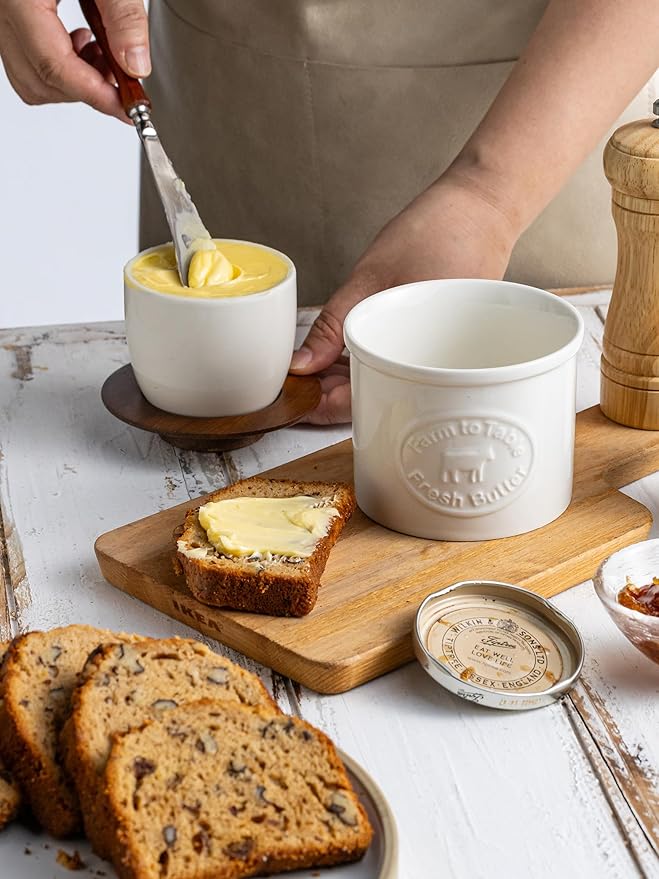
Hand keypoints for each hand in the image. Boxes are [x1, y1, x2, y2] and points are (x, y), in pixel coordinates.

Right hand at [0, 0, 148, 119]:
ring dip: (75, 82)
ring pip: (31, 78)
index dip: (95, 94)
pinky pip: (29, 61)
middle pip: (40, 80)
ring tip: (106, 57)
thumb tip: (135, 66)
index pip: (53, 65)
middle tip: (123, 80)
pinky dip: (63, 67)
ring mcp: (4, 19)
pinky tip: (87, 45)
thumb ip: (123, 16)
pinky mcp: (13, 21)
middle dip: (87, 90)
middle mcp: (4, 12)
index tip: (128, 107)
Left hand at [290, 175, 517, 423]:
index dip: (326, 408)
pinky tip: (349, 353)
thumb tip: (301, 366)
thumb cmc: (438, 233)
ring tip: (317, 371)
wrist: (486, 207)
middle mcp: (438, 367)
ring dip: (353, 381)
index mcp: (423, 357)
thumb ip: (333, 325)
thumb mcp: (370, 278)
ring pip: (390, 385)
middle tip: (301, 385)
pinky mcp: (441, 347)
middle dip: (335, 398)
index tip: (297, 401)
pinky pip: (402, 365)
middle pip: (379, 401)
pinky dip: (374, 363)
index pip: (368, 404)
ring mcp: (441, 359)